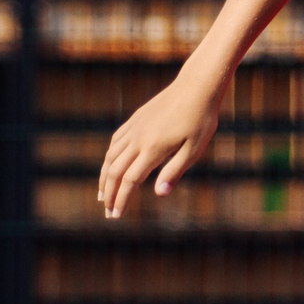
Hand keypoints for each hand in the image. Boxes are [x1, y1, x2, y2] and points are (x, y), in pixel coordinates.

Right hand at [97, 71, 227, 218]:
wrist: (196, 87)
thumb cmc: (201, 120)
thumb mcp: (194, 149)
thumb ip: (175, 171)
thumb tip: (159, 193)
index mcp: (153, 149)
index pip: (130, 180)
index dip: (122, 199)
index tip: (117, 215)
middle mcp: (138, 139)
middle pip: (115, 171)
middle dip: (109, 194)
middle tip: (107, 212)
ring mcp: (135, 128)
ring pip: (111, 156)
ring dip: (104, 177)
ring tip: (102, 194)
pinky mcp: (135, 119)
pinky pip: (115, 141)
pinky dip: (109, 157)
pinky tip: (110, 166)